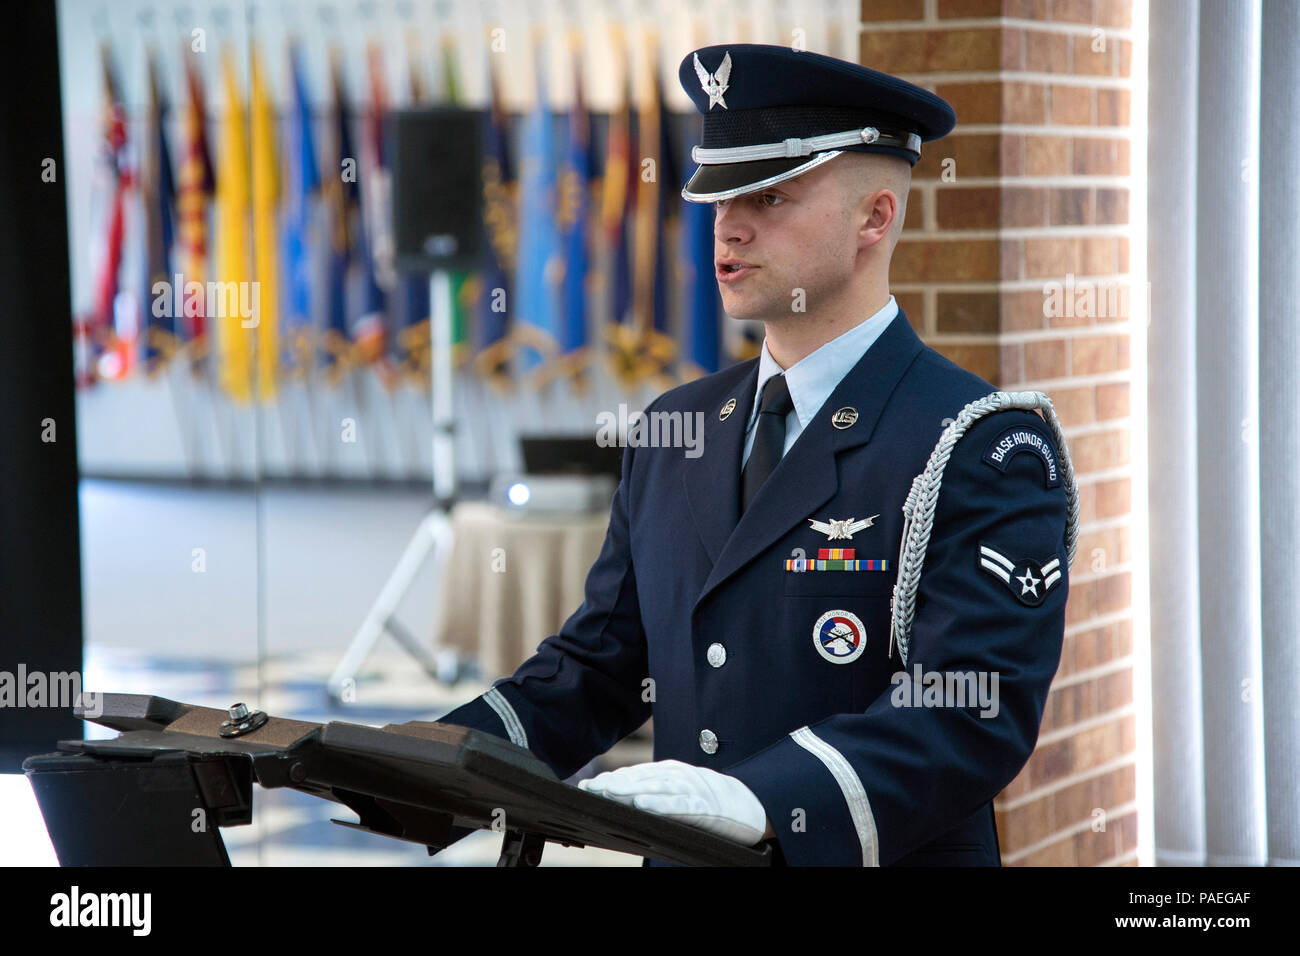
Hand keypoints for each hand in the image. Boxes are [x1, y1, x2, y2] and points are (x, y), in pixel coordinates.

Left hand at [578, 759, 768, 845]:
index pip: (637, 775)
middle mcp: (680, 777)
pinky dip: (661, 804)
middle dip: (613, 784)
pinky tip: (643, 805)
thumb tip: (622, 793)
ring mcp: (693, 790)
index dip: (612, 779)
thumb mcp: (682, 789)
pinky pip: (681, 805)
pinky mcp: (706, 806)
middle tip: (590, 789)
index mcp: (672, 772)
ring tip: (608, 793)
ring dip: (630, 790)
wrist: (753, 804)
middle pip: (642, 780)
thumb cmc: (713, 802)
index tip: (589, 786)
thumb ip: (658, 789)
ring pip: (656, 789)